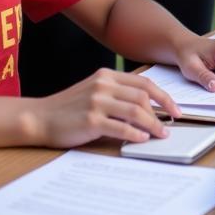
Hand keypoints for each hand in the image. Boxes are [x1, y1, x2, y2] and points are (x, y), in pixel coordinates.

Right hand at [30, 68, 179, 145]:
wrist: (39, 118)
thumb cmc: (69, 108)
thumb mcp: (94, 92)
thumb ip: (117, 95)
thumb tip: (147, 110)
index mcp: (107, 75)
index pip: (144, 83)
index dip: (164, 96)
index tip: (175, 109)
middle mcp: (103, 85)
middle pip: (143, 97)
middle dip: (161, 112)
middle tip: (170, 124)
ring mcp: (97, 101)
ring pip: (135, 111)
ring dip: (153, 124)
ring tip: (160, 134)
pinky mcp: (90, 120)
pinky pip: (121, 126)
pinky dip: (136, 133)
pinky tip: (142, 139)